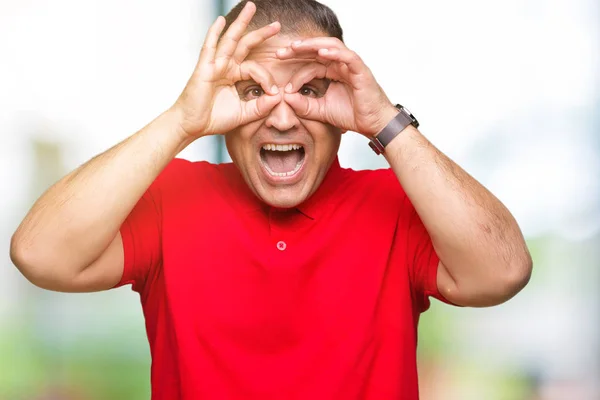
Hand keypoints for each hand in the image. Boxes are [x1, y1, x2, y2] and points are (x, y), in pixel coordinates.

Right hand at [172, 2, 281, 138]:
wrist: (192, 126)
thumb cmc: (214, 119)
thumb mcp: (244, 114)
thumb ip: (261, 106)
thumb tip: (278, 97)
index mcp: (235, 75)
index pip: (256, 68)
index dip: (267, 78)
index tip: (274, 92)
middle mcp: (225, 67)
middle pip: (246, 44)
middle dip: (261, 33)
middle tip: (277, 24)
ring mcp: (214, 65)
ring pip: (230, 40)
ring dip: (241, 23)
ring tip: (251, 7)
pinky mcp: (204, 68)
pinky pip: (209, 47)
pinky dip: (214, 33)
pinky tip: (220, 20)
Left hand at [276, 38, 398, 136]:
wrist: (373, 125)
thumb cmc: (352, 115)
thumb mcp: (321, 111)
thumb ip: (304, 105)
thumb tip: (285, 98)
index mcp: (333, 72)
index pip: (311, 62)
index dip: (294, 65)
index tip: (280, 74)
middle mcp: (341, 65)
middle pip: (318, 49)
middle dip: (298, 49)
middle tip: (280, 52)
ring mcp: (351, 66)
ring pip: (331, 47)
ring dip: (313, 45)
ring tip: (297, 46)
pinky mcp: (361, 71)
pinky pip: (348, 56)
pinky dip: (335, 53)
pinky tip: (321, 52)